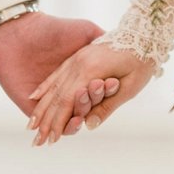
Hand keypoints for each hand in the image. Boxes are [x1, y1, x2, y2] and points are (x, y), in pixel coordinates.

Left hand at [0, 9, 104, 118]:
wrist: (18, 27)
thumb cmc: (52, 26)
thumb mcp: (84, 30)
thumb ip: (100, 39)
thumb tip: (121, 47)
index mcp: (80, 77)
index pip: (95, 93)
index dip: (104, 92)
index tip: (113, 84)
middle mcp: (67, 91)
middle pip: (81, 107)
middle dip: (91, 105)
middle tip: (100, 92)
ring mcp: (49, 100)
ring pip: (66, 117)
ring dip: (77, 120)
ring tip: (84, 116)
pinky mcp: (30, 104)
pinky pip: (51, 122)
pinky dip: (61, 125)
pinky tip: (73, 124)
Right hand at [29, 40, 155, 145]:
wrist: (142, 33)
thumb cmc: (141, 62)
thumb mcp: (130, 88)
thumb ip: (108, 106)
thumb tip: (88, 125)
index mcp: (90, 72)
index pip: (68, 102)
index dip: (58, 122)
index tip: (49, 140)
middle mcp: (78, 65)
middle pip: (57, 97)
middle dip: (45, 120)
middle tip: (35, 140)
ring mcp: (76, 59)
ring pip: (54, 86)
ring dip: (41, 107)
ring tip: (30, 124)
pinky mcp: (77, 56)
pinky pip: (57, 74)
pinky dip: (44, 88)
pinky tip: (34, 97)